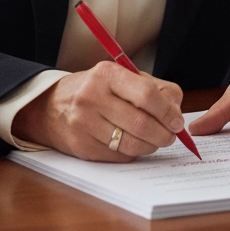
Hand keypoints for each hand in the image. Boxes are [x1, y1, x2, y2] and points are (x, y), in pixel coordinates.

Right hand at [11, 61, 184, 161]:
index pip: (146, 95)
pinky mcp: (82, 146)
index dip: (167, 112)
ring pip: (132, 144)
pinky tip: (132, 144)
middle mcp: (92, 96)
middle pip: (141, 123)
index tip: (177, 121)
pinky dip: (133, 153)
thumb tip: (176, 112)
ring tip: (155, 141)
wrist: (52, 106)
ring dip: (151, 146)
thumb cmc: (96, 90)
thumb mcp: (121, 78)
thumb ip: (154, 89)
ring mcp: (84, 123)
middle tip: (170, 135)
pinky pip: (119, 156)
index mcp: (106, 74)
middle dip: (163, 134)